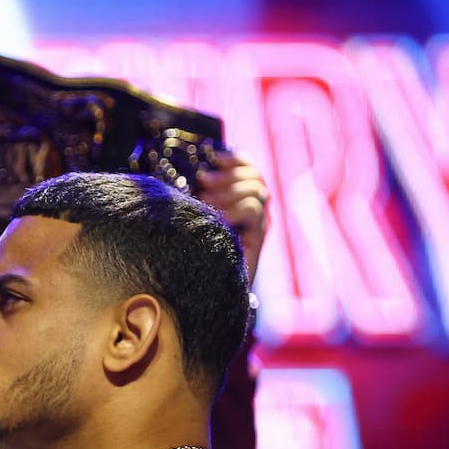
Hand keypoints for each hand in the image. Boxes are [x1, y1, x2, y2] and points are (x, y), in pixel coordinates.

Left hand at [196, 151, 269, 284]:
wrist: (202, 291)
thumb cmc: (190, 252)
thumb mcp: (192, 217)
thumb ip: (196, 196)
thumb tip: (190, 174)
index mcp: (240, 200)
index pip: (249, 169)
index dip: (235, 159)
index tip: (214, 157)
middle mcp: (254, 211)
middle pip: (255, 177)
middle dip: (227, 175)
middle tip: (202, 182)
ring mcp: (258, 225)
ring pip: (256, 191)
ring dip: (228, 192)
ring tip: (205, 202)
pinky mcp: (258, 238)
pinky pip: (254, 211)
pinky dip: (234, 210)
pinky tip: (218, 220)